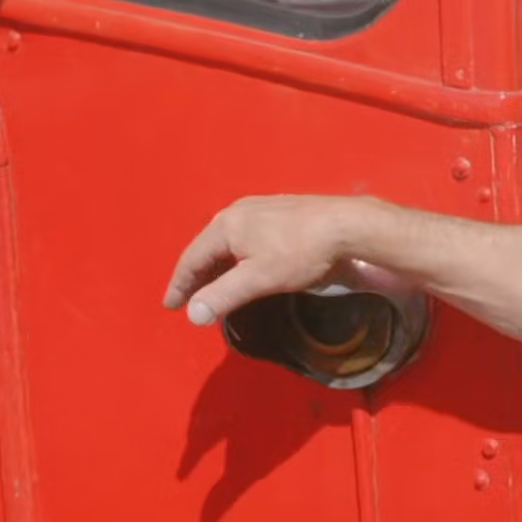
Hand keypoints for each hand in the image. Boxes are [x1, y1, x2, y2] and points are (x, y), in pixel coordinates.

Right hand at [163, 194, 395, 325]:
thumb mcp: (259, 279)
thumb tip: (192, 314)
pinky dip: (237, 255)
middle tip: (189, 299)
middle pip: (207, 247)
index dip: (180, 285)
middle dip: (197, 274)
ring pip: (228, 241)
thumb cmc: (302, 252)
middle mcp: (238, 211)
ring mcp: (261, 208)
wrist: (349, 225)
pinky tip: (245, 266)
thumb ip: (223, 296)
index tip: (171, 306)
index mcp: (226, 225)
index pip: (192, 259)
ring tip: (213, 286)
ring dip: (217, 264)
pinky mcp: (281, 211)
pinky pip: (246, 236)